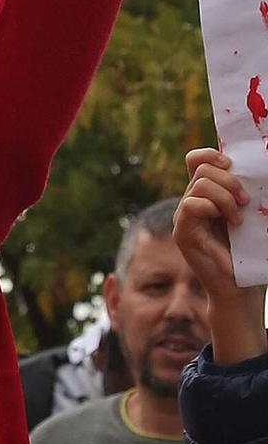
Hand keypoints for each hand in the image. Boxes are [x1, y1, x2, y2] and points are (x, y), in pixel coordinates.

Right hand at [176, 148, 267, 365]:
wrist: (242, 288)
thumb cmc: (251, 254)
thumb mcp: (252, 216)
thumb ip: (246, 195)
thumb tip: (262, 170)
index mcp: (207, 195)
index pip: (197, 160)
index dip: (211, 155)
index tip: (233, 166)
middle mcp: (192, 203)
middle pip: (202, 169)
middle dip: (229, 180)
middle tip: (246, 202)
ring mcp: (185, 218)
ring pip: (200, 185)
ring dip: (225, 197)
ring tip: (239, 219)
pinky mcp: (183, 234)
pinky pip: (191, 205)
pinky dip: (213, 209)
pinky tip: (231, 225)